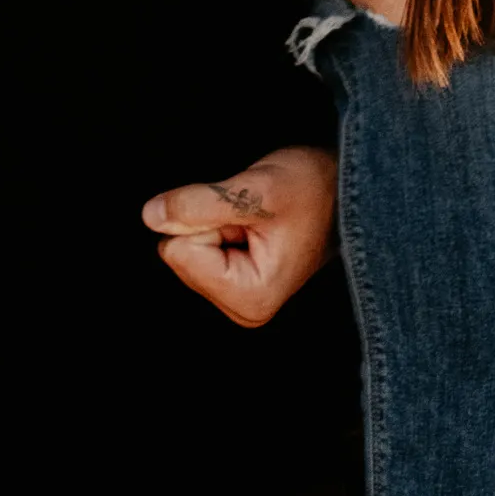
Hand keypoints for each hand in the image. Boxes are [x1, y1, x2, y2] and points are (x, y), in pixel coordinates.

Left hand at [142, 146, 337, 327]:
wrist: (343, 187)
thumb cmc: (311, 187)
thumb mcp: (254, 189)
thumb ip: (198, 205)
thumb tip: (151, 217)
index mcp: (250, 297)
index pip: (180, 252)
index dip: (207, 220)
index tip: (248, 214)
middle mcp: (244, 308)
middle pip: (180, 254)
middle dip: (210, 224)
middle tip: (252, 215)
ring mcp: (239, 298)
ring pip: (187, 249)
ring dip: (216, 223)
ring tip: (255, 218)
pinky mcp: (236, 283)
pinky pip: (198, 248)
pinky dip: (219, 226)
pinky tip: (251, 224)